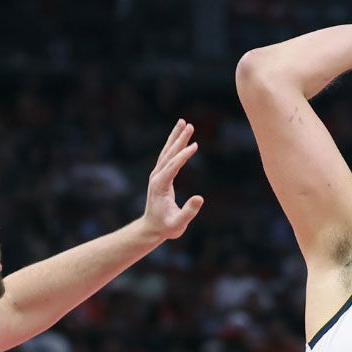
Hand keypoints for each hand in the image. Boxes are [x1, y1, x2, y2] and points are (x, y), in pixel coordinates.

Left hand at [138, 119, 205, 240]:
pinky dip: (175, 145)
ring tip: (184, 123)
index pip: (172, 166)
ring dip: (176, 137)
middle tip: (189, 125)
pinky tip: (181, 137)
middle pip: (168, 153)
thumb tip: (200, 198)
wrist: (152, 228)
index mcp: (160, 185)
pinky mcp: (160, 175)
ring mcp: (157, 174)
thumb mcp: (178, 224)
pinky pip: (168, 156)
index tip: (195, 145)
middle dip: (179, 139)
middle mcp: (156, 176)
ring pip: (167, 151)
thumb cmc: (166, 227)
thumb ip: (189, 212)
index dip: (183, 155)